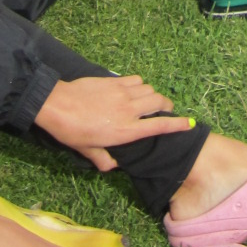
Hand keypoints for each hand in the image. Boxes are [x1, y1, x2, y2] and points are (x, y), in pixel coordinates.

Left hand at [35, 75, 193, 171]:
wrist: (57, 105)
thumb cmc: (71, 131)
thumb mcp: (86, 150)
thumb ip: (102, 159)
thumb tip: (112, 166)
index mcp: (125, 131)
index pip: (159, 127)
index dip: (178, 125)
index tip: (189, 123)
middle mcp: (129, 111)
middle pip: (159, 102)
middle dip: (167, 106)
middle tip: (165, 110)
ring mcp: (122, 93)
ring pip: (149, 89)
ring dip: (151, 95)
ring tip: (146, 101)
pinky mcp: (114, 81)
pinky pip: (136, 80)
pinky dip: (139, 85)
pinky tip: (132, 90)